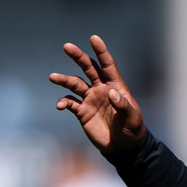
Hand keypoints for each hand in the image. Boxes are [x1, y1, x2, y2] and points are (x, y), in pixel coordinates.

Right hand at [49, 35, 146, 151]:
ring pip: (75, 84)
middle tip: (67, 46)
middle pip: (88, 68)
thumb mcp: (133, 120)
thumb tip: (111, 93)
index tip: (94, 38)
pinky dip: (63, 102)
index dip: (101, 52)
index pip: (108, 66)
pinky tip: (60, 106)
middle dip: (78, 57)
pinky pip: (70, 103)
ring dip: (64, 80)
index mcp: (116, 87)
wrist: (123, 148)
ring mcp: (90, 99)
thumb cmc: (133, 131)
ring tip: (53, 77)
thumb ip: (124, 106)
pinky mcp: (82, 112)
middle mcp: (101, 89)